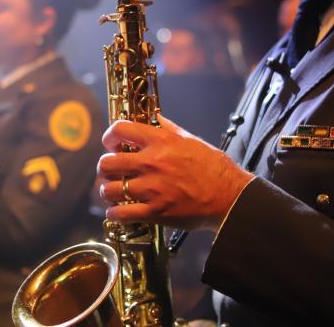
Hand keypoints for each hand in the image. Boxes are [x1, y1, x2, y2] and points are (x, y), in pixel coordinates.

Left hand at [98, 115, 253, 231]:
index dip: (109, 136)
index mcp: (160, 141)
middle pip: (107, 162)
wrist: (229, 196)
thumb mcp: (191, 140)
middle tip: (110, 171)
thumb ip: (169, 129)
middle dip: (104, 167)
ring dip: (107, 191)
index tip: (111, 144)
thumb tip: (155, 119)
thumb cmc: (214, 167)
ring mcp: (152, 188)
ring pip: (109, 189)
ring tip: (113, 191)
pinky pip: (121, 213)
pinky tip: (118, 211)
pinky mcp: (156, 211)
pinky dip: (114, 213)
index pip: (119, 129)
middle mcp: (152, 162)